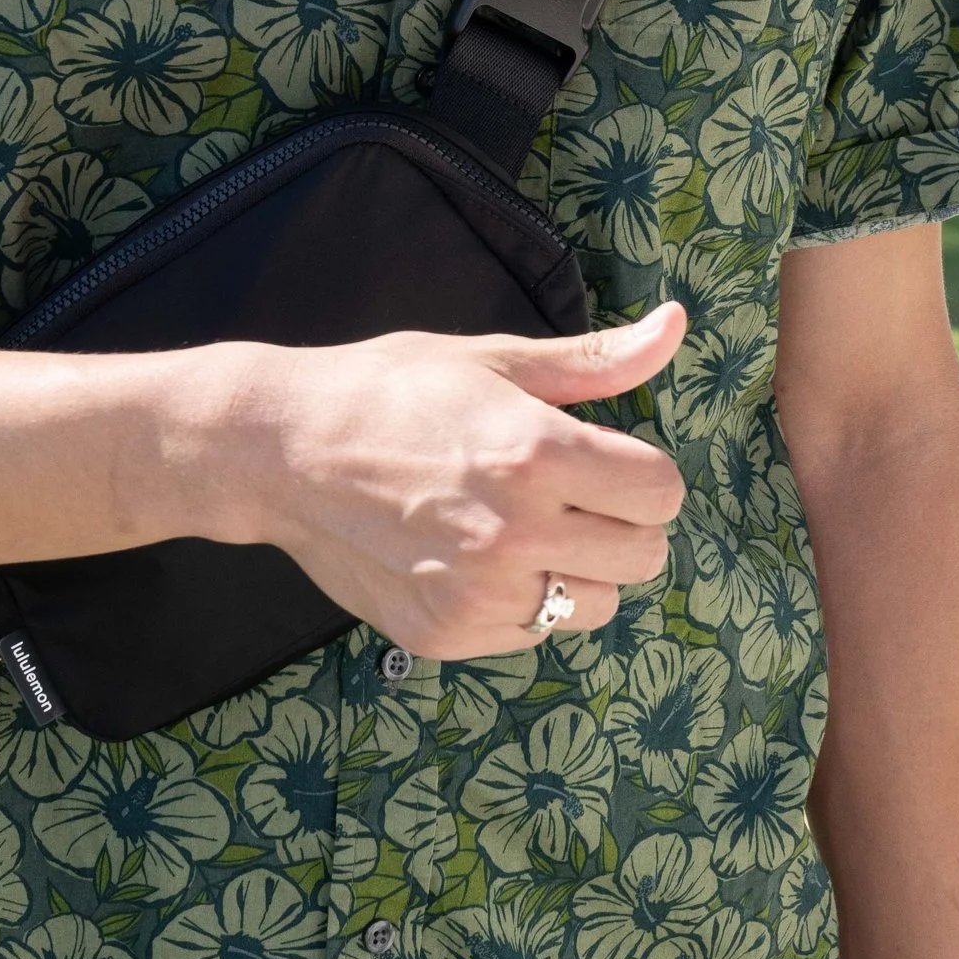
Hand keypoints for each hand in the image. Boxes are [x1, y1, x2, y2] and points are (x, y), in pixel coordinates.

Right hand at [183, 302, 688, 661]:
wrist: (284, 453)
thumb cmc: (393, 390)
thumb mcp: (495, 360)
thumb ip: (595, 362)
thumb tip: (675, 325)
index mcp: (534, 453)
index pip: (661, 493)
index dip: (644, 475)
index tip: (607, 462)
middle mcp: (513, 532)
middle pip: (643, 556)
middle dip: (621, 523)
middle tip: (570, 496)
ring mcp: (478, 593)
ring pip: (595, 605)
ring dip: (579, 570)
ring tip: (524, 527)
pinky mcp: (447, 633)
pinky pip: (534, 632)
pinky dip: (523, 602)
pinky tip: (477, 557)